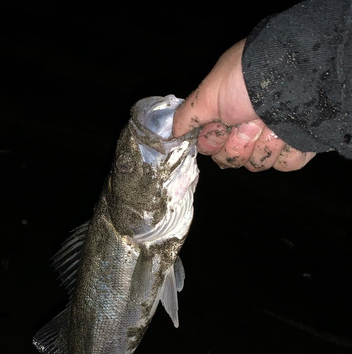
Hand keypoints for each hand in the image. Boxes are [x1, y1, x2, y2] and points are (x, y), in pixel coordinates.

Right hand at [172, 40, 315, 171]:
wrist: (295, 74)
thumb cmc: (247, 78)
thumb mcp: (208, 93)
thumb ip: (187, 115)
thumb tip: (168, 134)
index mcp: (227, 118)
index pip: (211, 148)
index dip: (214, 140)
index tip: (222, 124)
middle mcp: (248, 129)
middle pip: (232, 160)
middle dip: (239, 143)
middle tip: (249, 120)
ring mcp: (274, 138)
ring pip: (259, 163)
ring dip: (264, 143)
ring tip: (273, 120)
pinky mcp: (299, 145)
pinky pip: (287, 164)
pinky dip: (288, 148)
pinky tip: (289, 130)